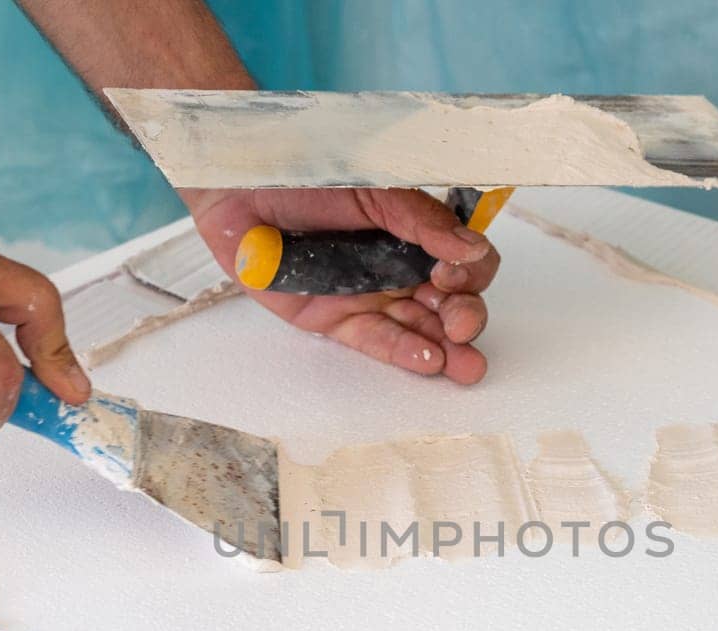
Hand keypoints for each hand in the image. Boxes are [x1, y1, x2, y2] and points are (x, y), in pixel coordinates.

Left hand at [182, 187, 500, 384]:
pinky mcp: (336, 319)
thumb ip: (421, 219)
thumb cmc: (311, 176)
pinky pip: (377, 340)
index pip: (466, 263)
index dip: (471, 275)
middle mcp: (401, 270)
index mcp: (418, 235)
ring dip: (448, 350)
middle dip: (465, 319)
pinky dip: (404, 353)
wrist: (245, 187)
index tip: (453, 276)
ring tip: (465, 366)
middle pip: (450, 304)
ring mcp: (370, 297)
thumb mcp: (375, 189)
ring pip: (420, 330)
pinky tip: (429, 361)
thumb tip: (472, 248)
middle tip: (463, 327)